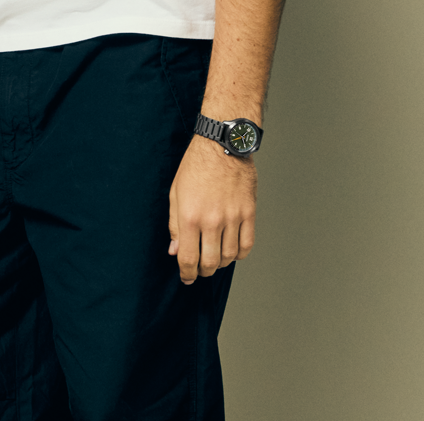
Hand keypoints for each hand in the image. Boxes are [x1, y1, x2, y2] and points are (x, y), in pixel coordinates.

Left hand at [168, 135, 256, 283]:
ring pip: (230, 257)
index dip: (187, 274)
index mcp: (190, 216)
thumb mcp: (176, 193)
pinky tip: (232, 250)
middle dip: (203, 271)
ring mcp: (233, 217)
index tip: (187, 278)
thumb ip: (175, 225)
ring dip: (221, 263)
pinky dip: (239, 254)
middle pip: (211, 263)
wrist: (221, 144)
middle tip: (200, 268)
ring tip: (215, 257)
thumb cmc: (195, 166)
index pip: (189, 259)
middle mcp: (212, 221)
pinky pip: (247, 245)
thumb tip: (176, 251)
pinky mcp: (249, 212)